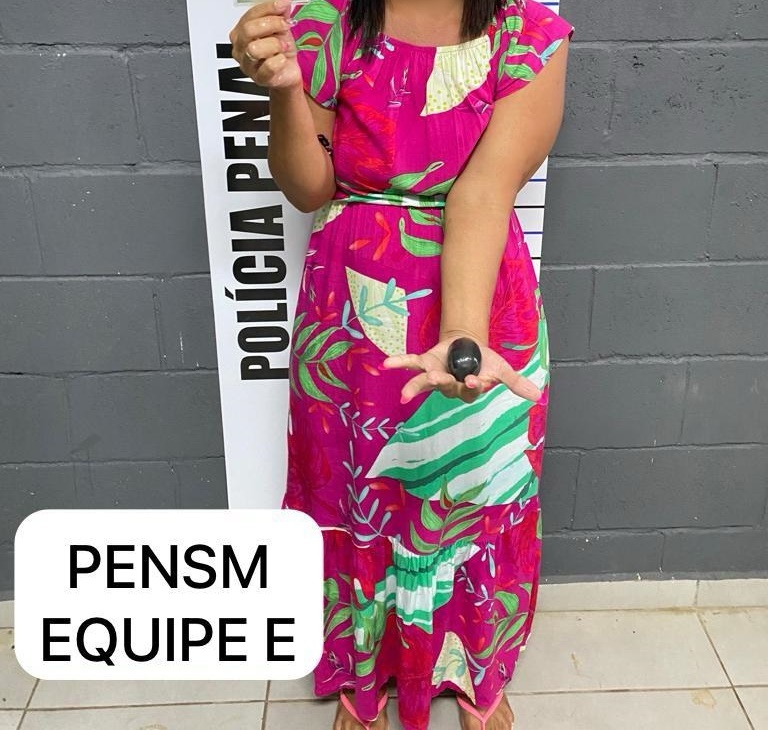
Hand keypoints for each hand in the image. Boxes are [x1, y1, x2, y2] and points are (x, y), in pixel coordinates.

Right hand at [229, 0, 301, 88]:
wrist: (289, 72)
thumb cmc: (281, 51)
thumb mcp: (280, 28)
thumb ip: (279, 14)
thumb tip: (282, 2)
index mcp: (241, 32)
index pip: (249, 15)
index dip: (267, 8)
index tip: (283, 4)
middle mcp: (240, 48)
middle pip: (248, 30)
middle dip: (271, 24)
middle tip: (285, 26)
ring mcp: (248, 65)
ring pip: (253, 49)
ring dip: (274, 44)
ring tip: (284, 46)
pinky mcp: (259, 79)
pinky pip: (267, 67)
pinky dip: (279, 61)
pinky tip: (283, 59)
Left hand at [382, 334, 543, 404]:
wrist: (467, 345)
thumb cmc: (483, 361)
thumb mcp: (502, 370)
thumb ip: (516, 383)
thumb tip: (538, 396)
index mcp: (468, 389)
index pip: (471, 390)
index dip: (473, 385)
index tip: (476, 380)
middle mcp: (449, 385)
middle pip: (446, 388)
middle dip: (443, 384)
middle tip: (440, 379)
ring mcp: (435, 374)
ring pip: (425, 382)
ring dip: (416, 386)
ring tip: (406, 393)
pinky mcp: (425, 361)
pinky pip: (410, 363)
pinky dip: (398, 363)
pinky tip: (386, 365)